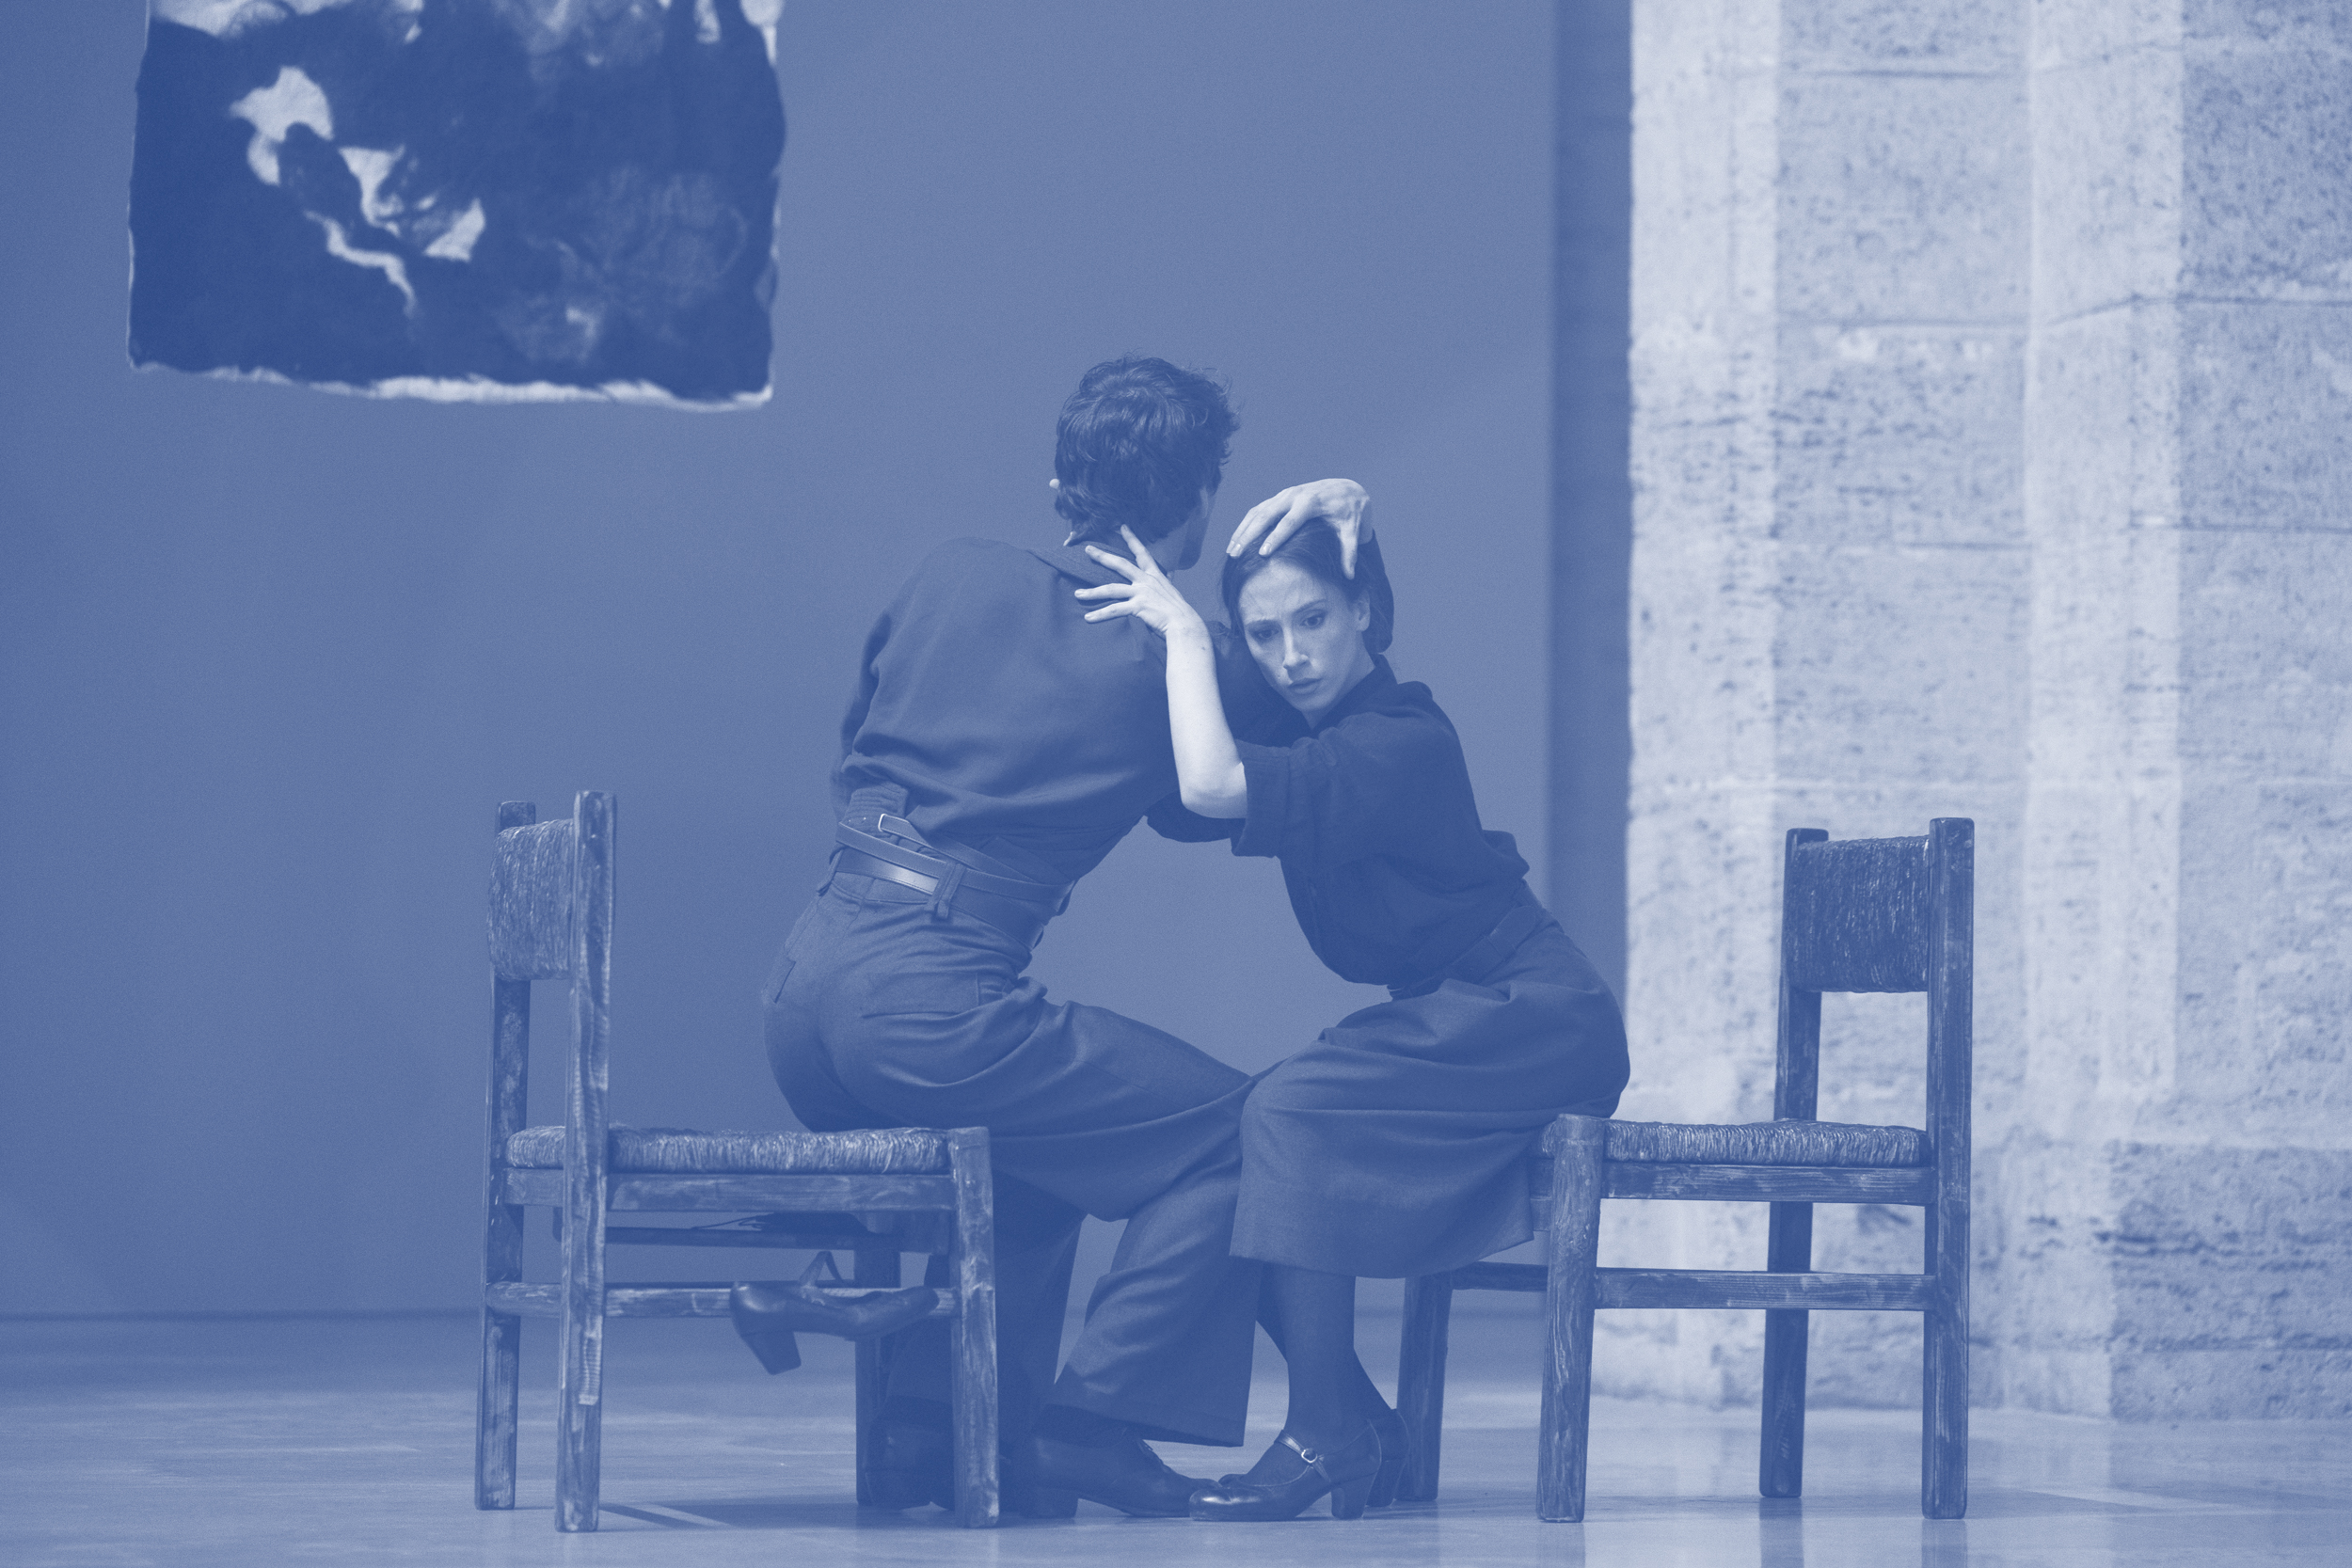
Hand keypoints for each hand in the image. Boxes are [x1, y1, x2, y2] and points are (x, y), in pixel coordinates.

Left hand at [1075, 527, 1210, 642]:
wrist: (1184, 624)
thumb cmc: (1178, 611)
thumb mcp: (1172, 591)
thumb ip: (1167, 582)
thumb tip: (1169, 575)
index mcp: (1155, 575)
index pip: (1142, 553)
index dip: (1132, 539)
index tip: (1122, 527)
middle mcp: (1146, 581)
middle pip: (1119, 564)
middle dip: (1102, 556)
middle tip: (1087, 550)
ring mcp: (1141, 593)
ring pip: (1110, 589)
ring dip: (1092, 592)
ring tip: (1078, 594)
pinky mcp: (1138, 607)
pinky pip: (1114, 610)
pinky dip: (1100, 614)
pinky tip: (1088, 618)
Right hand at [1225, 478, 1369, 576]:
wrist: (1345, 489)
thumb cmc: (1349, 511)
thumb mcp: (1353, 530)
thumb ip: (1350, 551)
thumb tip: (1350, 576)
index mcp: (1311, 502)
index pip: (1290, 522)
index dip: (1275, 537)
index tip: (1262, 553)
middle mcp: (1293, 495)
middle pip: (1266, 515)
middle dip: (1249, 535)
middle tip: (1236, 555)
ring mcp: (1284, 495)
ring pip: (1257, 512)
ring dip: (1242, 530)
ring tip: (1231, 552)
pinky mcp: (1279, 498)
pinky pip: (1257, 510)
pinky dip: (1245, 525)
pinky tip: (1236, 541)